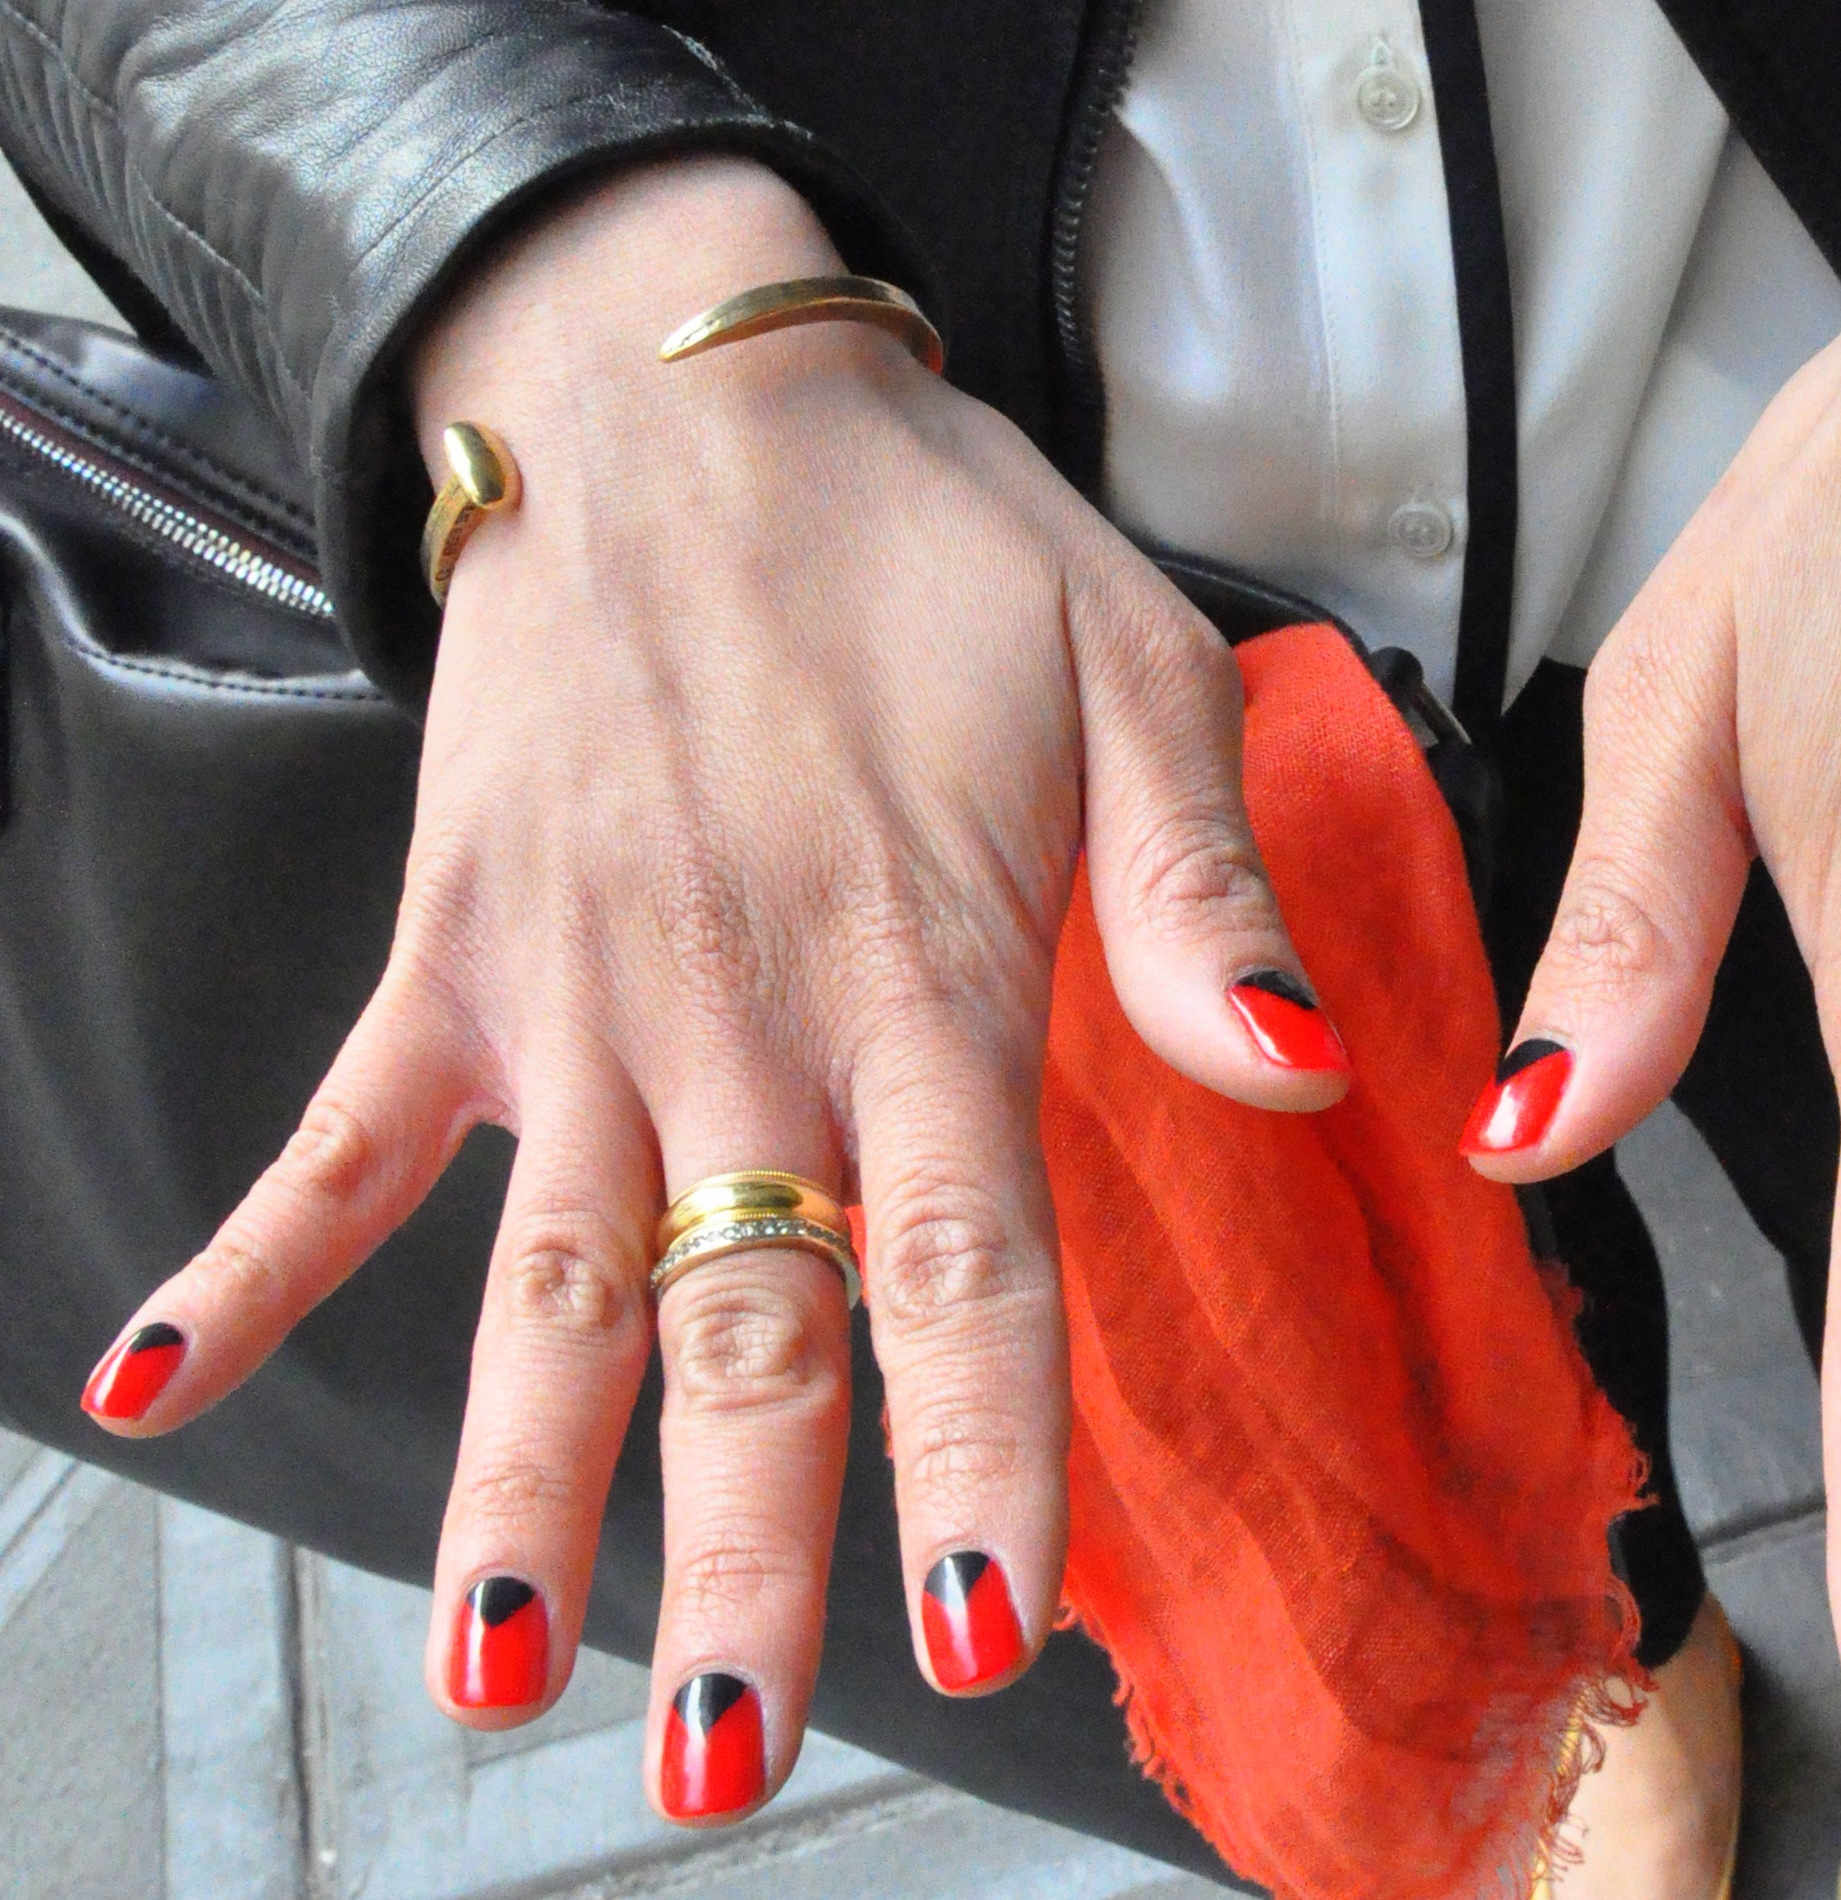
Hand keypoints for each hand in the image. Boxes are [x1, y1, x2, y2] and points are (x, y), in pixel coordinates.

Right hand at [79, 159, 1344, 1820]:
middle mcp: (744, 1013)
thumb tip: (1308, 1073)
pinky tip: (150, 1391)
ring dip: (519, 1484)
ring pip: (549, 1283)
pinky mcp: (456, 948)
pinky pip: (342, 1133)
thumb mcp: (1135, 662)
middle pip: (744, 1325)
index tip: (981, 1636)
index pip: (963, 1258)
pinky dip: (250, 1257)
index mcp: (927, 967)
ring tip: (496, 1677)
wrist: (685, 398)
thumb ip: (1207, 889)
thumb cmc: (936, 542)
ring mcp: (579, 993)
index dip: (976, 1450)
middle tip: (728, 1757)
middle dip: (740, 1552)